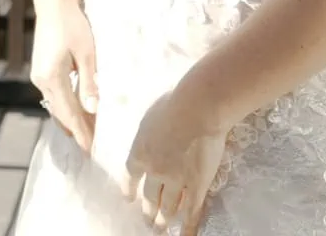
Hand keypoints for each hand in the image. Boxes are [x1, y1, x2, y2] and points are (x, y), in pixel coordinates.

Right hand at [29, 0, 99, 152]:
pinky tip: (77, 112)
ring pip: (56, 106)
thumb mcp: (87, 54)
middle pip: (61, 113)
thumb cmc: (73, 25)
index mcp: (52, 77)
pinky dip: (66, 107)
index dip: (81, 133)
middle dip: (77, 131)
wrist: (53, 5)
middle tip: (92, 148)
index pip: (69, 113)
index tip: (91, 151)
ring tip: (87, 134)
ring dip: (71, 120)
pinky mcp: (41, 70)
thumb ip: (89, 83)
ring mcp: (39, 76)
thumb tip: (92, 110)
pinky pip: (54, 95)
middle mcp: (41, 80)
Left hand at [123, 82, 231, 233]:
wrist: (197, 109)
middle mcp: (155, 171)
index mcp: (140, 151)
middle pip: (148, 196)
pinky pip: (192, 211)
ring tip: (161, 228)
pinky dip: (188, 226)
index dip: (129, 188)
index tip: (128, 198)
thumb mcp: (150, 114)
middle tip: (146, 220)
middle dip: (147, 210)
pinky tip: (184, 235)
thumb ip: (148, 128)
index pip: (130, 175)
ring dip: (163, 219)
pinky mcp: (197, 185)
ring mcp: (176, 181)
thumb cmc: (174, 103)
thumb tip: (149, 128)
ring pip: (168, 206)